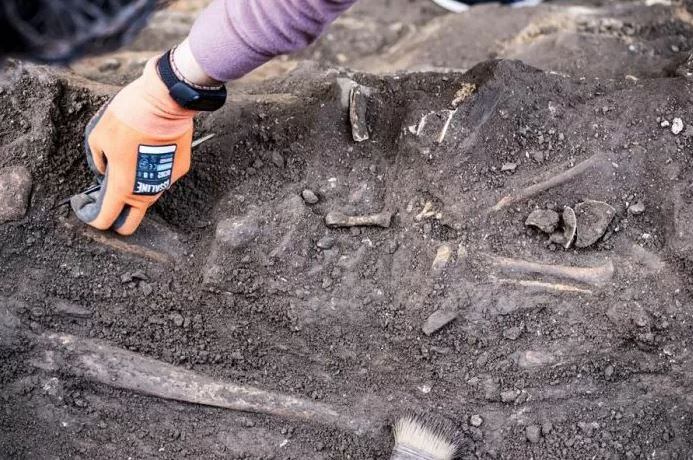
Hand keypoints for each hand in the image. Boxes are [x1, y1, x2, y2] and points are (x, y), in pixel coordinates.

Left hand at [70, 57, 195, 234]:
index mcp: (122, 187)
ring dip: (134, 191)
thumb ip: (98, 160)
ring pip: (147, 198)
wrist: (164, 102)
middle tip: (106, 200)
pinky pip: (161, 178)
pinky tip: (146, 151)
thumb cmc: (129, 117)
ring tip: (126, 166)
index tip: (86, 206)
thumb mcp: (99, 136)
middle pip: (130, 223)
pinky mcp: (179, 169)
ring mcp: (166, 182)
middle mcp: (146, 191)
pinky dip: (151, 172)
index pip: (106, 219)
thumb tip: (104, 169)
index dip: (92, 217)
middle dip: (116, 219)